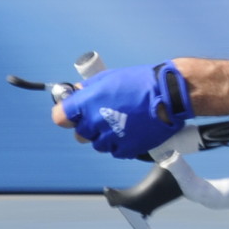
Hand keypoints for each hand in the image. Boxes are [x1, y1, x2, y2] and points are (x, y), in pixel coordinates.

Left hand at [55, 62, 192, 157]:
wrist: (168, 95)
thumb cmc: (140, 82)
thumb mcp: (109, 77)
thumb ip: (89, 88)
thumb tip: (77, 93)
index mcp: (87, 103)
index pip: (60, 117)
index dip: (67, 115)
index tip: (73, 113)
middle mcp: (95, 123)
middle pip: (80, 134)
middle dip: (89, 126)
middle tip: (105, 116)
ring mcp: (111, 138)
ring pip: (98, 144)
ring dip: (105, 136)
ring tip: (122, 124)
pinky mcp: (126, 149)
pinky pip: (115, 151)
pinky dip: (121, 144)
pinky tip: (131, 132)